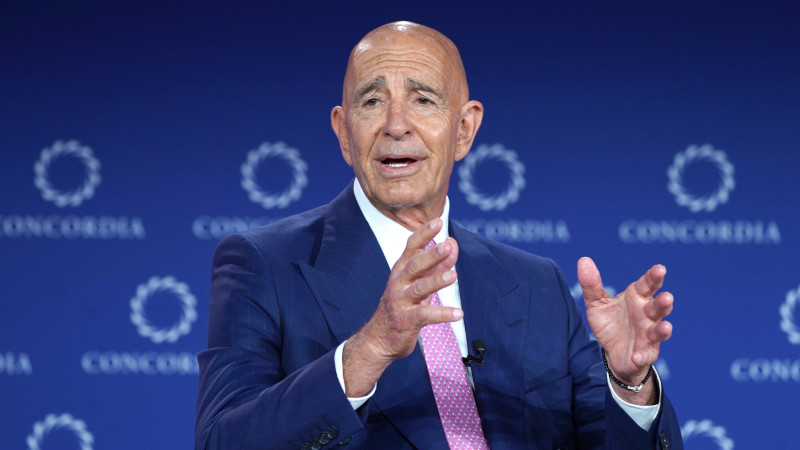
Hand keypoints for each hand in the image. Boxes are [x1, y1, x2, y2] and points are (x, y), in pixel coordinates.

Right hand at [342, 218, 462, 395]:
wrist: (379, 339)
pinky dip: (442, 313)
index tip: (438, 221)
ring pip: (419, 288)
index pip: (411, 247)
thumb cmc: (402, 306)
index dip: (424, 233)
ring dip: (436, 280)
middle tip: (447, 245)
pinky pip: (425, 315)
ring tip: (453, 274)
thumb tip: (452, 244)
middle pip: (414, 265)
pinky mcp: (406, 321)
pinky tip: (459, 313)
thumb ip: (436, 265)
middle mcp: (399, 282)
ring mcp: (401, 302)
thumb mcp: (418, 282)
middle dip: (431, 255)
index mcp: (401, 270)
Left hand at [578, 257, 673, 402]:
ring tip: (665, 327)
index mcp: (637, 298)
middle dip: (663, 303)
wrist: (611, 352)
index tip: (660, 269)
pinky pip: (646, 355)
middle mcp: (647, 315)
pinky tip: (636, 356)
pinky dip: (643, 356)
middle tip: (667, 297)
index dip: (654, 277)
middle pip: (658, 307)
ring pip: (659, 331)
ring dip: (663, 330)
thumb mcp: (597, 303)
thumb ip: (591, 284)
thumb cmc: (610, 322)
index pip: (647, 285)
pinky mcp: (645, 353)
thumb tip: (583, 260)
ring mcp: (648, 335)